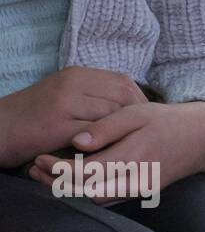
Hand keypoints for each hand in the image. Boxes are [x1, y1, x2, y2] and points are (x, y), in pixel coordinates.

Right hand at [0, 67, 146, 168]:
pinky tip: (114, 156)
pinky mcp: (58, 123)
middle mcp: (73, 83)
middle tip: (143, 138)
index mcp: (77, 75)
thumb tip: (127, 108)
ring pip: (113, 115)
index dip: (139, 102)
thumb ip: (92, 98)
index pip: (123, 82)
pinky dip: (108, 146)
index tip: (145, 121)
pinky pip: (95, 134)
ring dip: (125, 134)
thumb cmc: (33, 118)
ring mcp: (65, 101)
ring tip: (133, 148)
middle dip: (138, 119)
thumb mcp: (64, 97)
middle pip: (123, 97)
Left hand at [26, 101, 204, 202]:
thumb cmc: (165, 121)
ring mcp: (141, 190)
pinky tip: (75, 180)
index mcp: (133, 157)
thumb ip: (106, 127)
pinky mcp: (142, 193)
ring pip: (98, 200)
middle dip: (59, 184)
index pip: (87, 172)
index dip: (59, 170)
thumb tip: (77, 140)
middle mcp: (137, 179)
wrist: (200, 138)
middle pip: (88, 193)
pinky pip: (110, 199)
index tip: (41, 158)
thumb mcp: (135, 113)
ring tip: (49, 176)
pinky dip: (88, 193)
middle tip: (37, 169)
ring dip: (72, 191)